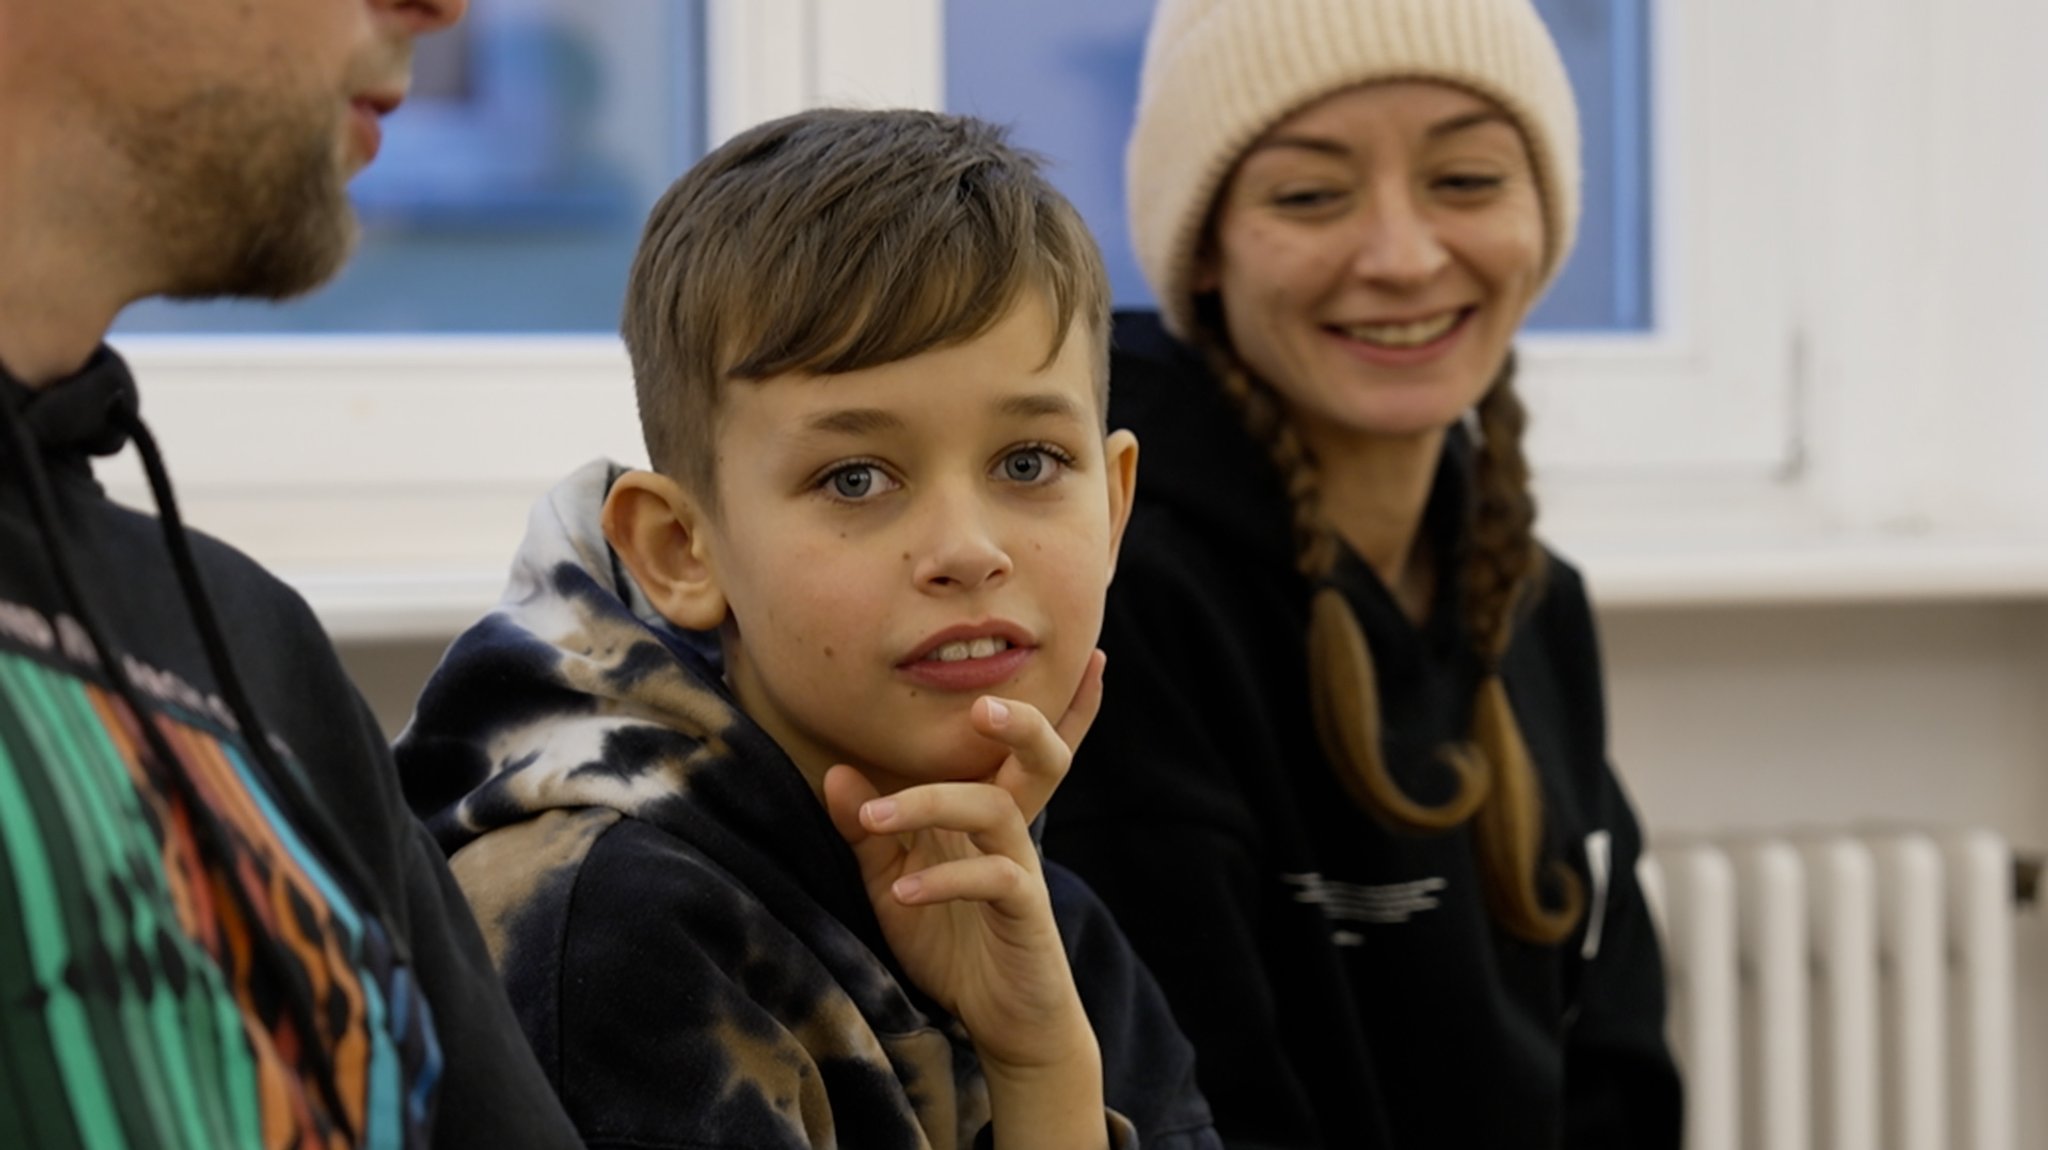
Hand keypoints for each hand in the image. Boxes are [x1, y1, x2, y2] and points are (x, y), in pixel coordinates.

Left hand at [821, 649, 1107, 1068]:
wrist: (1000, 1022)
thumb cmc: (953, 944)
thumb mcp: (895, 882)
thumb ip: (870, 831)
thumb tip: (837, 773)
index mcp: (990, 811)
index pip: (1020, 748)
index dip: (1061, 703)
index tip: (1093, 655)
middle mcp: (1014, 830)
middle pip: (1042, 757)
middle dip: (1021, 721)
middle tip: (982, 704)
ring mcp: (1021, 870)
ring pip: (999, 808)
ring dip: (933, 803)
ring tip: (876, 814)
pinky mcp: (1025, 914)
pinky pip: (995, 879)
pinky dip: (944, 879)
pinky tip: (903, 892)